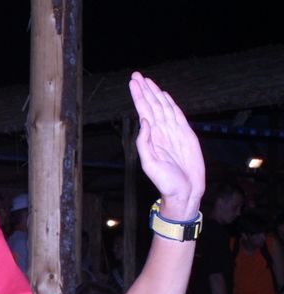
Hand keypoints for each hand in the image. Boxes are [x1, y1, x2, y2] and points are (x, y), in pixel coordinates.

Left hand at [129, 72, 203, 218]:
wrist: (185, 192)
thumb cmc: (166, 183)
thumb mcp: (150, 164)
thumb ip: (144, 143)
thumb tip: (144, 122)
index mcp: (151, 138)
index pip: (143, 112)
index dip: (138, 97)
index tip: (133, 83)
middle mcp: (161, 132)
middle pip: (152, 106)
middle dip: (144, 90)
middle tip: (136, 75)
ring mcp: (174, 132)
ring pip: (163, 108)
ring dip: (155, 93)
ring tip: (147, 80)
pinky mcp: (187, 135)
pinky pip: (178, 115)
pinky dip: (171, 104)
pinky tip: (164, 95)